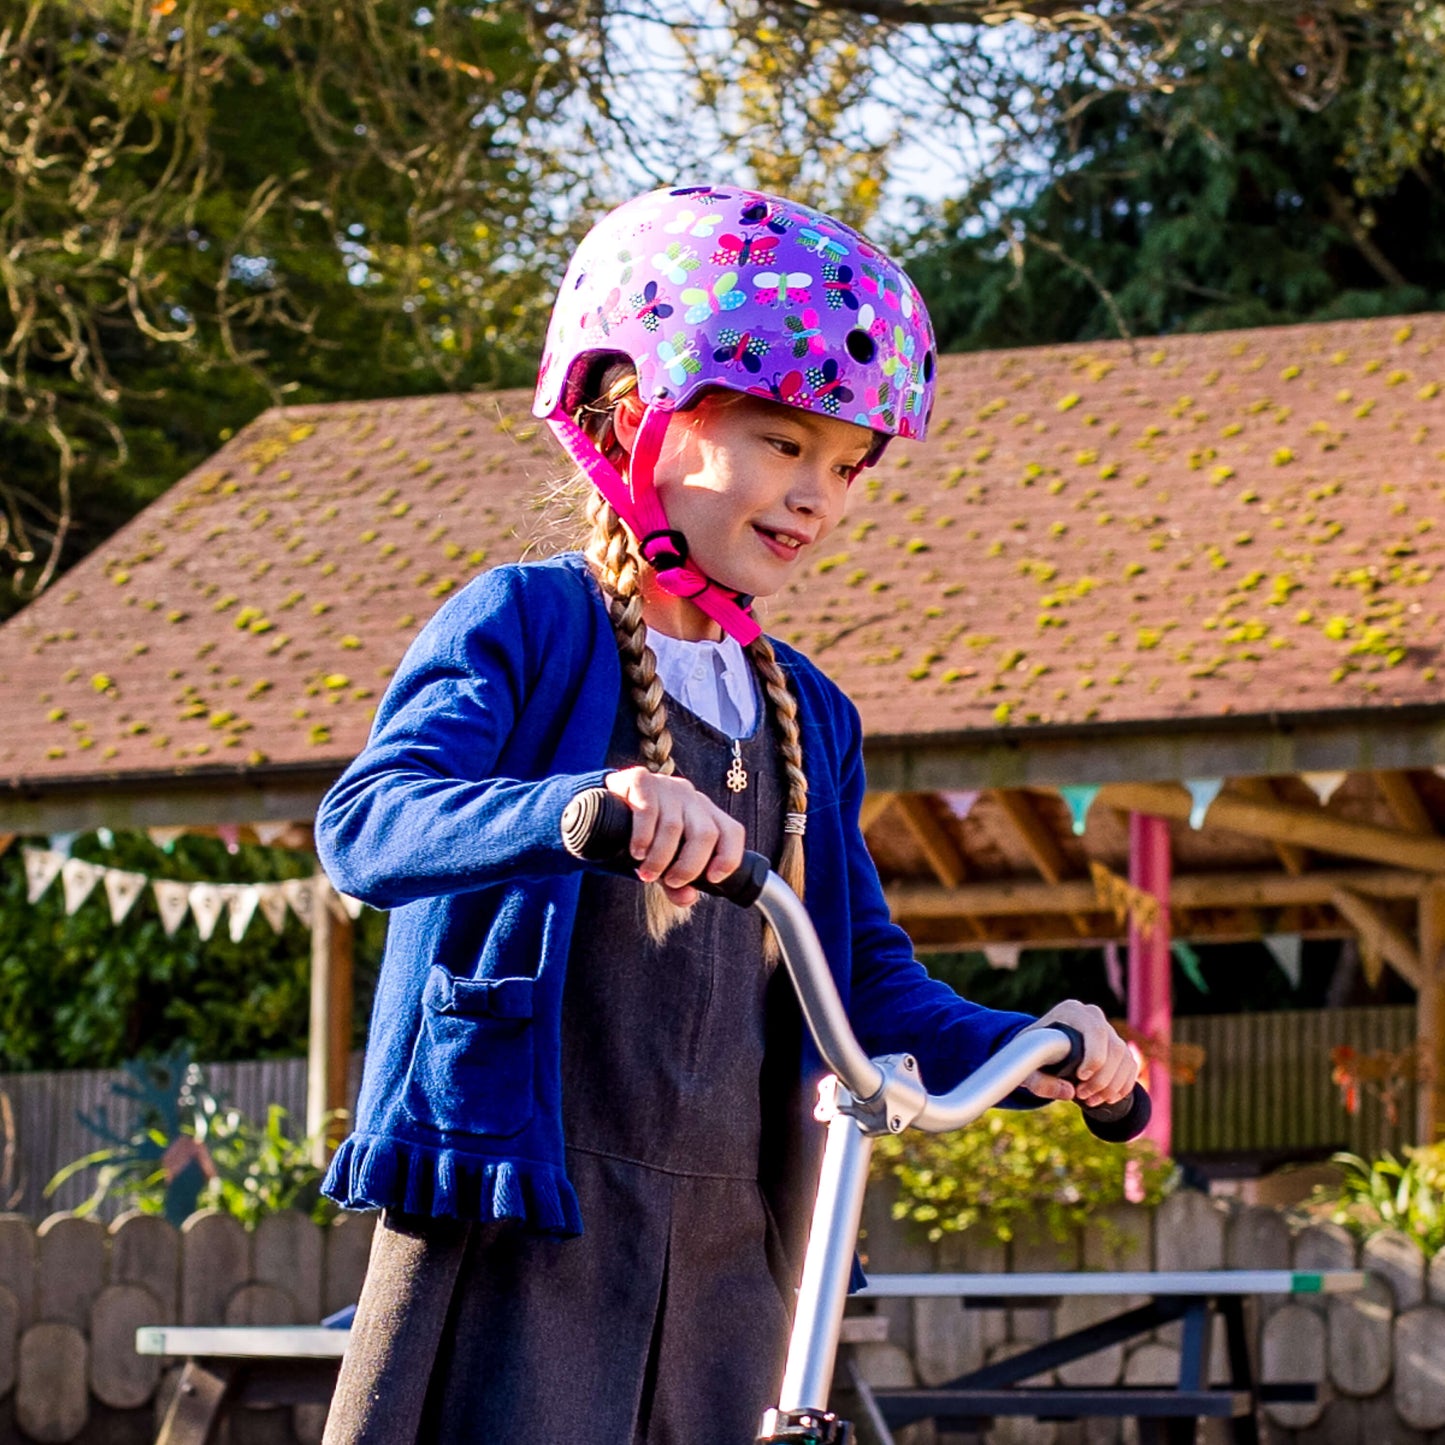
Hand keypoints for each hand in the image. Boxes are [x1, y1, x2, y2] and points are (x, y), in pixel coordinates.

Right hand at [603, 766, 746, 906]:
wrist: (603, 806)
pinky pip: (647, 811)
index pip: (732, 832)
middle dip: (689, 866)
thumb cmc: (644, 837)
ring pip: (673, 827)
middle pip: (705, 834)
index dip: (728, 857)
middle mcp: (691, 798)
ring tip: (646, 873)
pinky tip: (636, 851)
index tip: (712, 879)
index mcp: (706, 815)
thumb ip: (678, 883)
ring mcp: (667, 787)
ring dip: (660, 859)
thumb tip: (688, 898)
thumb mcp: (664, 862)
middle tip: (670, 881)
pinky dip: (642, 838)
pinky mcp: (641, 780)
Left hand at [1019, 1000, 1137, 1106]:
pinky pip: (1130, 1066)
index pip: (1095, 1030)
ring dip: (1112, 1085)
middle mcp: (1093, 1016)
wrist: (1042, 1052)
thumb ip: (1040, 1082)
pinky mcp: (1117, 1047)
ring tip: (1090, 1100)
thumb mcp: (1027, 1068)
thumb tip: (1069, 1092)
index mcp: (1071, 1011)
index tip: (1081, 1078)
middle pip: (1113, 1047)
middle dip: (1102, 1077)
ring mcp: (1108, 1030)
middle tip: (1083, 1095)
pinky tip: (1107, 1098)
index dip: (1094, 1058)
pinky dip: (1122, 1086)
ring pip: (1124, 1058)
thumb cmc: (1034, 1056)